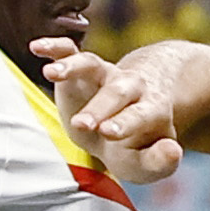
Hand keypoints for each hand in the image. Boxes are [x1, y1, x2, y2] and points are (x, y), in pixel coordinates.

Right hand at [38, 39, 209, 182]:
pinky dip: (55, 48)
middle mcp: (129, 87)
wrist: (123, 122)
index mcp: (150, 111)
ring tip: (51, 74)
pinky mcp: (81, 70)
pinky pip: (69, 52)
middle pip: (117, 91)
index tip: (108, 133)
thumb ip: (159, 161)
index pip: (140, 116)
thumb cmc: (133, 148)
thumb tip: (173, 151)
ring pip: (90, 64)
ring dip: (72, 67)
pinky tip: (36, 48)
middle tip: (82, 124)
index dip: (126, 123)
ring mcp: (104, 75)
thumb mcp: (146, 163)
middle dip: (99, 106)